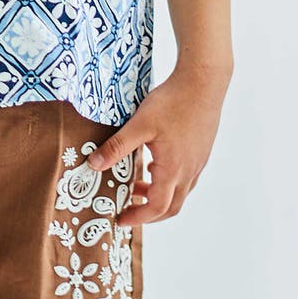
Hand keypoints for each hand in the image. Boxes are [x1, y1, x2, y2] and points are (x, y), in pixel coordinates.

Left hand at [86, 63, 231, 223]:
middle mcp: (189, 171)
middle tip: (128, 210)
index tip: (121, 219)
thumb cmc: (173, 101)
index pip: (156, 208)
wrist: (205, 79)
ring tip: (137, 188)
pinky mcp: (201, 152)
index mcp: (173, 170)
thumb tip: (93, 165)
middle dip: (149, 214)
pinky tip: (155, 167)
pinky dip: (169, 183)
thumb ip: (116, 147)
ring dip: (159, 198)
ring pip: (180, 194)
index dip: (137, 218)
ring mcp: (198, 163)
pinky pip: (186, 179)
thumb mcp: (139, 125)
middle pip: (171, 208)